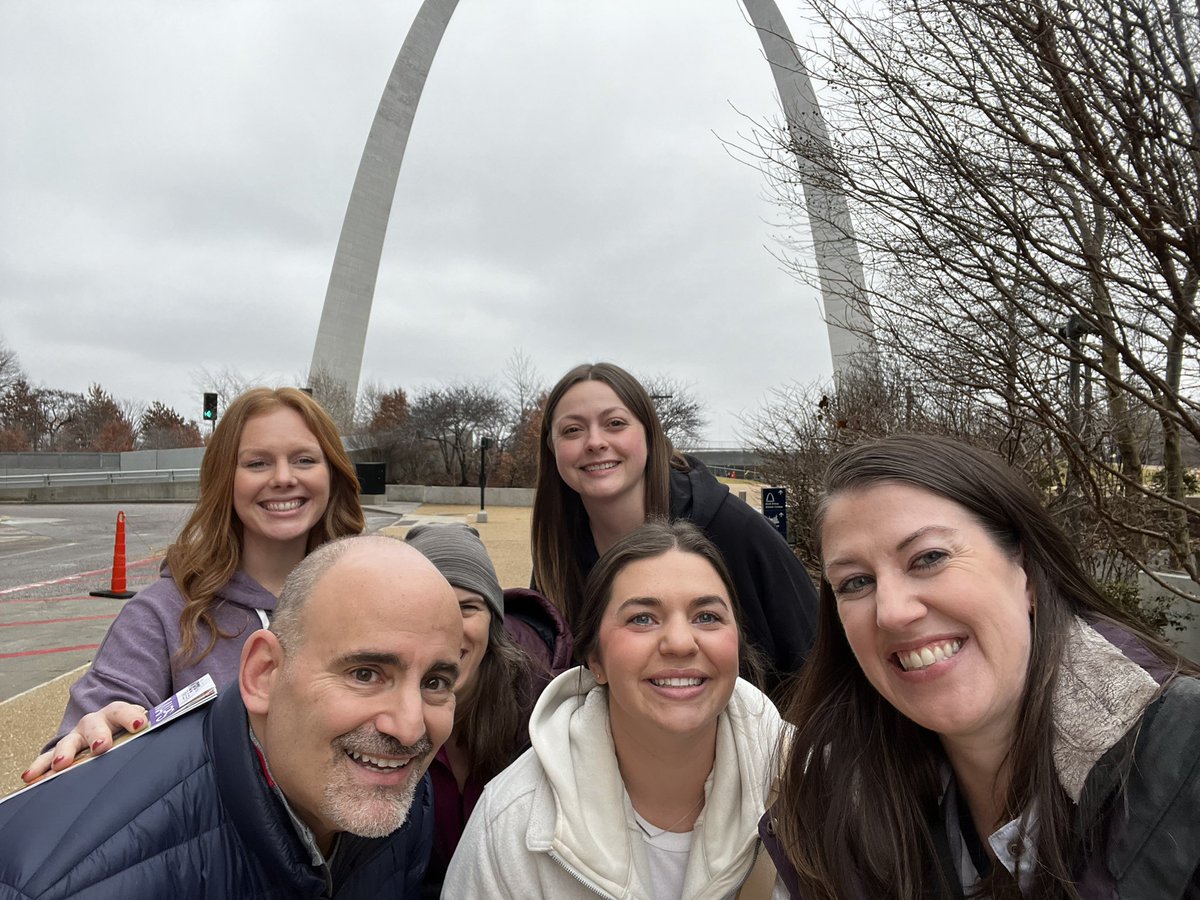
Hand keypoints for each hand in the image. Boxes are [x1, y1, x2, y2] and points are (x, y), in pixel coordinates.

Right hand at [21, 701, 148, 782]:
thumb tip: (175, 743)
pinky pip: (47, 759)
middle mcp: (95, 723)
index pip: (124, 710)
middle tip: (102, 746)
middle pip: (94, 725)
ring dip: (65, 752)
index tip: (140, 724)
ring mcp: (77, 737)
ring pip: (69, 741)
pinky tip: (30, 777)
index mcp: (117, 714)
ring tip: (61, 765)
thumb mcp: (141, 730)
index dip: (131, 716)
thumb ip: (154, 732)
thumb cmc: (131, 734)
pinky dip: (39, 767)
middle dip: (98, 735)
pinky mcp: (63, 752)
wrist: (114, 730)